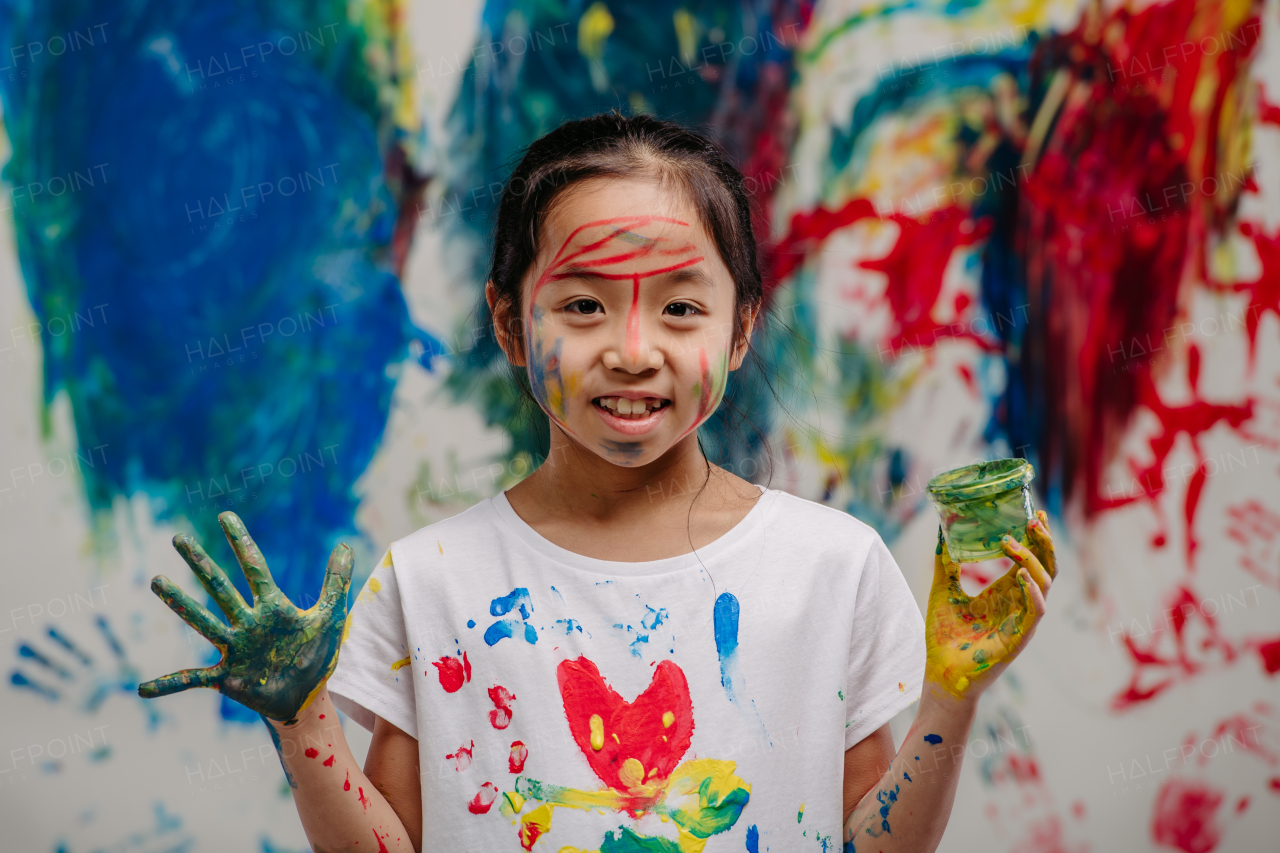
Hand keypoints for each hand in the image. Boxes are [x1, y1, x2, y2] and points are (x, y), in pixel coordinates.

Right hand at [138, 511, 353, 721]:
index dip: (241, 542)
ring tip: (157, 581)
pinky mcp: (227, 678)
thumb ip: (336, 582)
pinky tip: (142, 689)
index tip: (225, 516)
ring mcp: (234, 649)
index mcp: (271, 607)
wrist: (307, 698)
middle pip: (220, 587)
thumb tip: (345, 543)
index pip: (254, 567)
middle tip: (179, 538)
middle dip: (201, 563)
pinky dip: (169, 684)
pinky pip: (193, 679)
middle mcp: (247, 622)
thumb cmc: (315, 656)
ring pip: (202, 621)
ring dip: (180, 603)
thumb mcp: (331, 617)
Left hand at [924, 510, 1054, 700]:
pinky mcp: (1019, 638)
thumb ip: (945, 563)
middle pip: (1045, 567)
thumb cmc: (945, 637)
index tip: (1033, 512)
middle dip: (1043, 543)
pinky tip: (1021, 575)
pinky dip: (1034, 592)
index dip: (1036, 538)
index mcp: (1005, 592)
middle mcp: (1018, 603)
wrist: (940, 674)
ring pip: (1045, 584)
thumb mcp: (944, 590)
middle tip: (1032, 520)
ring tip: (1012, 543)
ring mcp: (1022, 620)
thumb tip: (941, 531)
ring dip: (1032, 560)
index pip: (1030, 559)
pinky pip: (1036, 612)